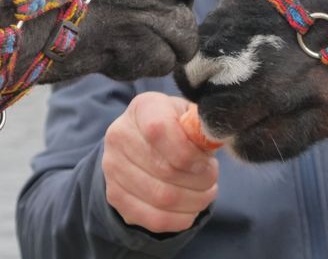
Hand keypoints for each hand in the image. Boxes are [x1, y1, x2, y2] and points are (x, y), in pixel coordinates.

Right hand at [102, 92, 219, 232]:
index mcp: (142, 108)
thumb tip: (215, 142)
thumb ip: (201, 127)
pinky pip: (155, 219)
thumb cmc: (176, 128)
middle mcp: (119, 136)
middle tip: (211, 178)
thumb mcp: (189, 117)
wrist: (143, 144)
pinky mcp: (116, 197)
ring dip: (194, 200)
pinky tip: (192, 208)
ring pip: (163, 197)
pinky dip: (181, 218)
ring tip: (206, 192)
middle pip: (165, 170)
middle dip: (200, 179)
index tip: (207, 160)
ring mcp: (113, 168)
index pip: (160, 130)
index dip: (189, 152)